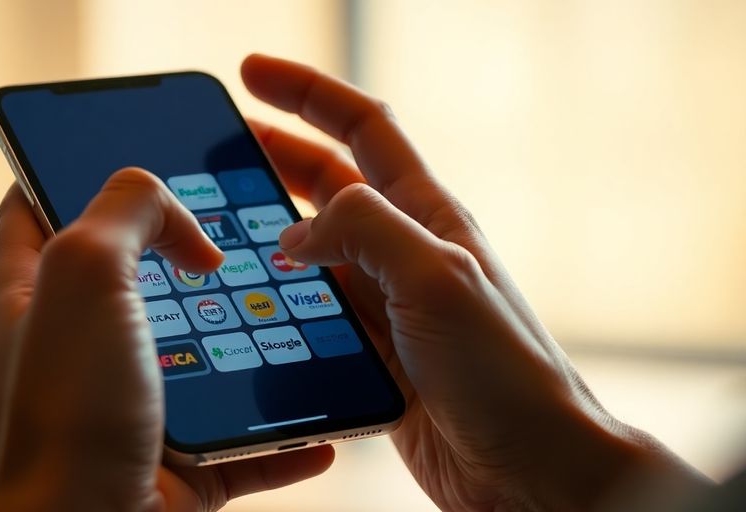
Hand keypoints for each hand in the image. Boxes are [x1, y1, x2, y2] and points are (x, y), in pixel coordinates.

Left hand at [0, 169, 333, 510]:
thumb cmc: (66, 410)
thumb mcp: (84, 271)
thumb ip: (125, 208)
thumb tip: (179, 219)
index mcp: (34, 293)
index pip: (34, 202)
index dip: (69, 163)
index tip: (127, 146)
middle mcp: (77, 347)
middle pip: (136, 275)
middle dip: (186, 249)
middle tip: (238, 226)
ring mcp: (129, 405)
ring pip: (202, 356)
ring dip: (250, 339)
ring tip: (297, 310)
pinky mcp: (177, 462)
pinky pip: (244, 441)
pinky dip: (284, 434)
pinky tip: (320, 420)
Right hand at [241, 54, 709, 510]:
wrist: (529, 467)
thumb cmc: (505, 372)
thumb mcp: (436, 277)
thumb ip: (365, 231)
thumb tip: (295, 232)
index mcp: (427, 216)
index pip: (363, 128)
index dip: (307, 93)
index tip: (252, 74)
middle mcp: (405, 252)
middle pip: (330, 185)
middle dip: (275, 157)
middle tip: (219, 148)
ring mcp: (387, 305)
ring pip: (317, 251)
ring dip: (270, 231)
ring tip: (219, 223)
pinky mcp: (373, 355)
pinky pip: (315, 313)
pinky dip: (280, 300)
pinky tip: (251, 305)